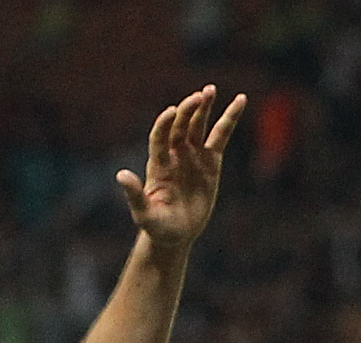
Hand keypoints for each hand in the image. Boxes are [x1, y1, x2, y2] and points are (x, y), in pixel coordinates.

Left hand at [119, 86, 245, 256]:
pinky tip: (239, 100)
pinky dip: (229, 118)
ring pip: (199, 125)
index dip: (164, 123)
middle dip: (189, 110)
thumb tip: (121, 175)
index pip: (160, 137)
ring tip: (210, 90)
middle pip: (180, 126)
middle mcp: (175, 154)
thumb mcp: (145, 215)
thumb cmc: (158, 226)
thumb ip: (134, 195)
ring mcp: (193, 155)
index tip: (172, 111)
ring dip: (204, 107)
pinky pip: (221, 135)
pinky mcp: (211, 161)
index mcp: (158, 164)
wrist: (176, 234)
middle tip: (200, 96)